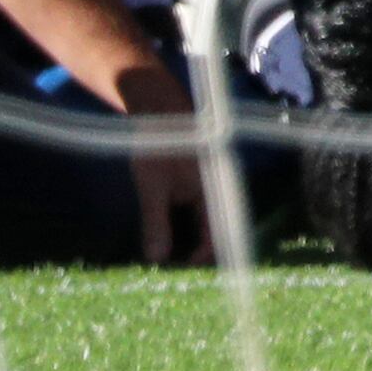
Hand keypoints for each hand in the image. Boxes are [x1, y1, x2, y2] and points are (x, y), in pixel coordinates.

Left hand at [115, 64, 211, 266]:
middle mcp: (219, 186)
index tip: (181, 269)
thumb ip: (156, 222)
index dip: (201, 256)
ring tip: (175, 253)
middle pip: (215, 226)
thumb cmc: (157, 142)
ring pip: (207, 216)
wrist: (158, 101)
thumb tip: (157, 260)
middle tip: (177, 266)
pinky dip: (189, 219)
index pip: (217, 234)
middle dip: (198, 248)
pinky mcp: (201, 175)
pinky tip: (173, 226)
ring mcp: (211, 179)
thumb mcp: (152, 184)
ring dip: (194, 234)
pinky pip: (200, 204)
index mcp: (214, 190)